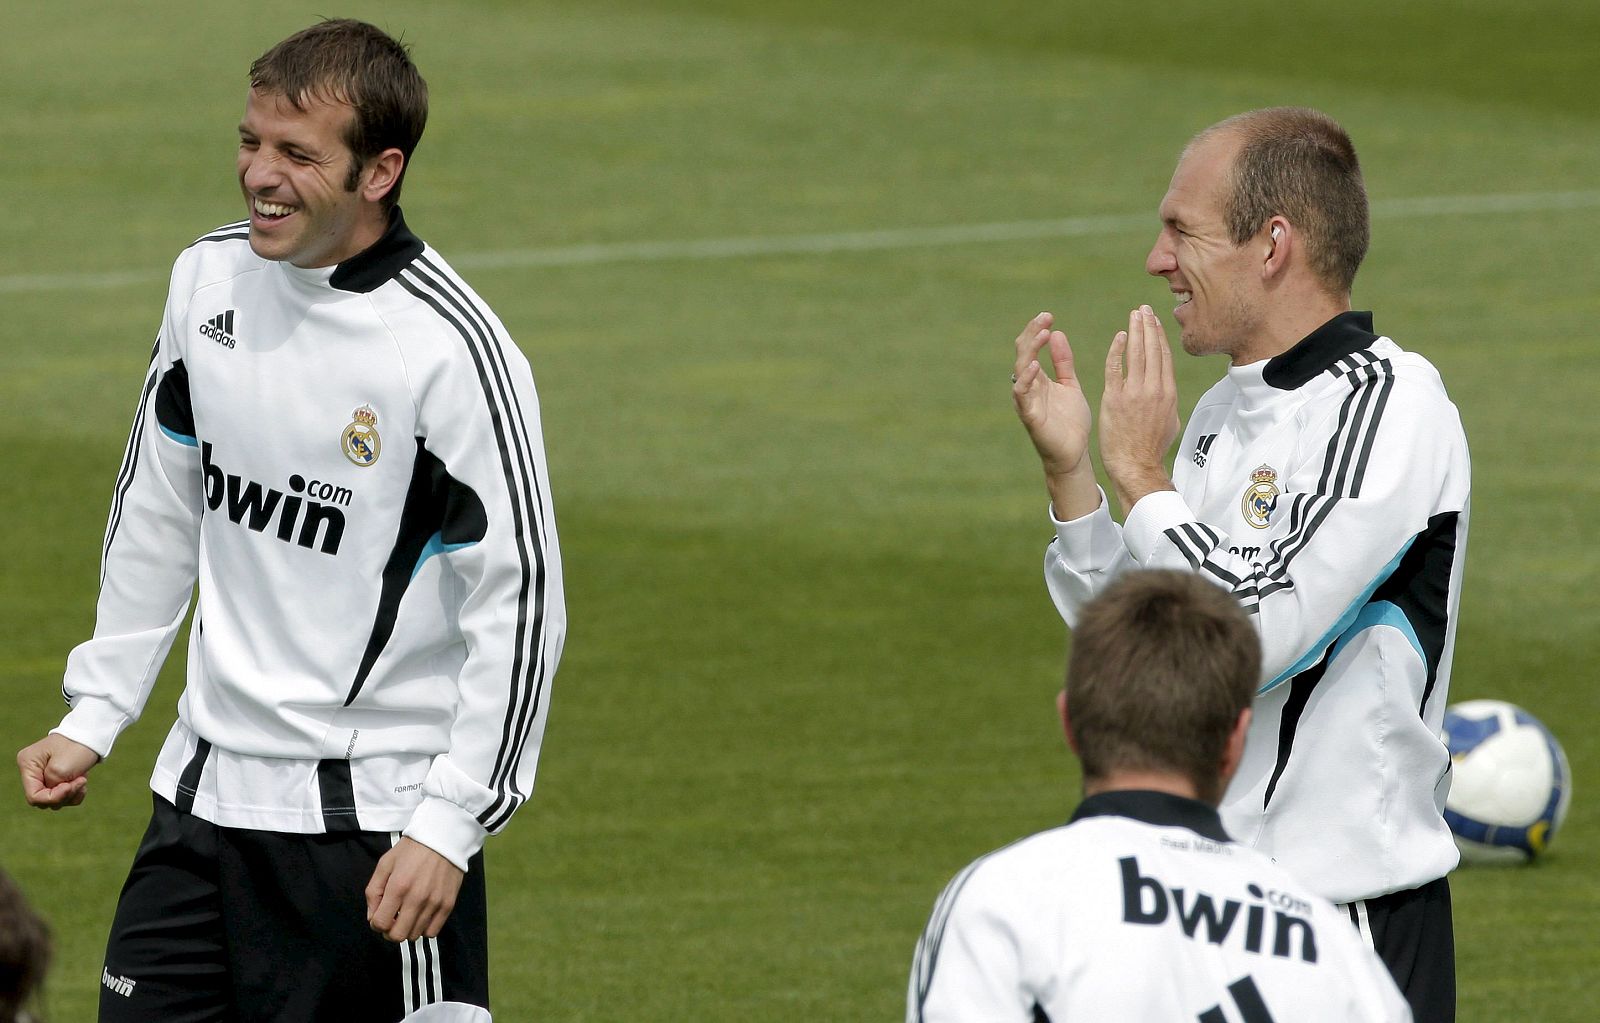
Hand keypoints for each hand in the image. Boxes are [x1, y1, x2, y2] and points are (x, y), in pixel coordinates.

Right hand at [18, 733, 100, 808]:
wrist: (93, 733)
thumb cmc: (77, 746)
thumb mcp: (61, 769)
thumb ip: (51, 788)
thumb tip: (52, 798)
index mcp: (27, 764)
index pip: (33, 796)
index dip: (53, 798)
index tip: (70, 786)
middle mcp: (32, 769)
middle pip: (43, 799)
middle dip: (64, 795)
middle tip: (81, 780)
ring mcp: (44, 774)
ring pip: (55, 799)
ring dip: (72, 793)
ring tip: (83, 779)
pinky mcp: (57, 776)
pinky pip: (63, 795)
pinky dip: (75, 792)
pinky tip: (83, 780)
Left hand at [365, 837, 464, 942]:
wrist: (443, 838)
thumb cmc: (411, 850)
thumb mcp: (385, 864)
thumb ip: (373, 891)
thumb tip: (372, 916)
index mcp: (398, 887)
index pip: (380, 924)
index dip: (375, 924)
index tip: (379, 916)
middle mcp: (417, 898)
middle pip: (398, 936)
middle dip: (390, 931)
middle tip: (392, 919)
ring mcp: (434, 903)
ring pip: (415, 935)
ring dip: (407, 929)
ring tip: (407, 915)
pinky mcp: (448, 904)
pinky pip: (432, 932)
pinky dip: (424, 928)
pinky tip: (421, 916)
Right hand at [1013, 312, 1103, 519]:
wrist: (1074, 454)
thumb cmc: (1070, 422)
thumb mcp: (1070, 385)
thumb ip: (1062, 362)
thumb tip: (1056, 333)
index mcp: (1038, 379)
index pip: (1031, 348)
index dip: (1037, 331)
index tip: (1049, 315)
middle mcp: (1029, 387)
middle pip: (1023, 354)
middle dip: (1032, 334)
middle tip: (1044, 318)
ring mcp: (1027, 401)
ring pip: (1020, 371)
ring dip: (1030, 351)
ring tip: (1042, 334)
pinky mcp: (1030, 417)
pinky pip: (1023, 395)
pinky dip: (1027, 380)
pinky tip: (1035, 365)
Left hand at [1098, 306, 1180, 513]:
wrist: (1136, 464)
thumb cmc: (1152, 446)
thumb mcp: (1170, 420)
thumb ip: (1168, 400)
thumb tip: (1168, 388)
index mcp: (1168, 392)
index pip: (1164, 356)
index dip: (1159, 336)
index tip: (1155, 321)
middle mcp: (1153, 389)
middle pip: (1152, 349)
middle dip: (1148, 326)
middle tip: (1143, 309)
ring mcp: (1134, 392)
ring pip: (1136, 353)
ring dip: (1135, 331)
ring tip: (1134, 315)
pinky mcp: (1115, 398)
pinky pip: (1115, 367)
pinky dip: (1117, 350)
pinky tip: (1119, 337)